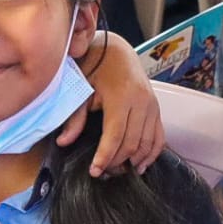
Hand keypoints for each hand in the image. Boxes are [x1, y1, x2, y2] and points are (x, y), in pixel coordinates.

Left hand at [65, 31, 163, 176]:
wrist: (116, 50)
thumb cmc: (94, 67)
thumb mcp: (81, 88)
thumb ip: (75, 116)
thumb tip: (63, 142)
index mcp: (122, 96)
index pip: (116, 135)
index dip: (106, 156)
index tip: (95, 171)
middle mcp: (142, 102)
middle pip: (132, 143)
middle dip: (117, 162)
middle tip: (103, 173)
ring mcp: (152, 106)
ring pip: (148, 143)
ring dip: (134, 161)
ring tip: (117, 171)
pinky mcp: (157, 109)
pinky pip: (159, 137)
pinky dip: (151, 153)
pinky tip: (138, 165)